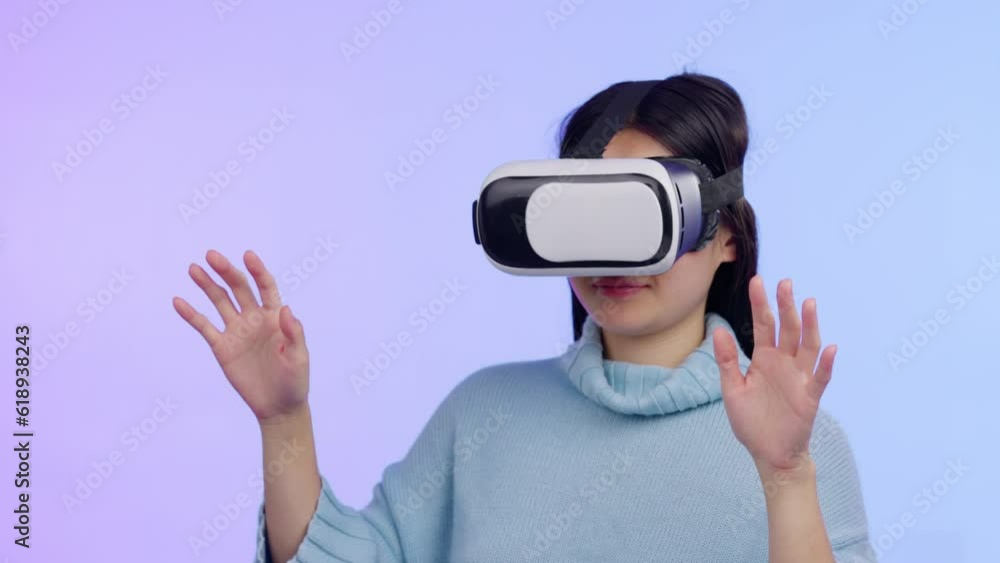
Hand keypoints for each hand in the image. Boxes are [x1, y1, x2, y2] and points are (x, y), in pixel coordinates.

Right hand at [173, 250, 309, 423]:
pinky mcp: (222, 347)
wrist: (277, 406)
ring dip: (207, 284)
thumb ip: (294, 334)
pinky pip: (204, 327)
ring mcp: (236, 331)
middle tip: (212, 255)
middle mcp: (254, 318)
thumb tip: (286, 310)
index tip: (247, 255)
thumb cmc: (294, 381)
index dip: (257, 270)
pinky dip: (191, 314)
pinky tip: (178, 301)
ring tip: (193, 268)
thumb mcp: (299, 358)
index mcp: (275, 316)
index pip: (265, 287)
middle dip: (226, 271)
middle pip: (239, 288)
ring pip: (219, 301)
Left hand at [713, 276, 835, 475]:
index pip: (763, 325)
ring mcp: (799, 378)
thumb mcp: (732, 389)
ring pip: (807, 346)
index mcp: (763, 359)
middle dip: (785, 305)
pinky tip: (832, 348)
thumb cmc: (751, 422)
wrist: (770, 454)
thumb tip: (719, 330)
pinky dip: (827, 363)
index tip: (757, 281)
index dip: (760, 303)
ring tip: (809, 303)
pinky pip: (821, 377)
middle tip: (785, 282)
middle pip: (787, 328)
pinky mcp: (810, 397)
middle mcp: (783, 363)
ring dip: (810, 325)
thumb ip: (727, 360)